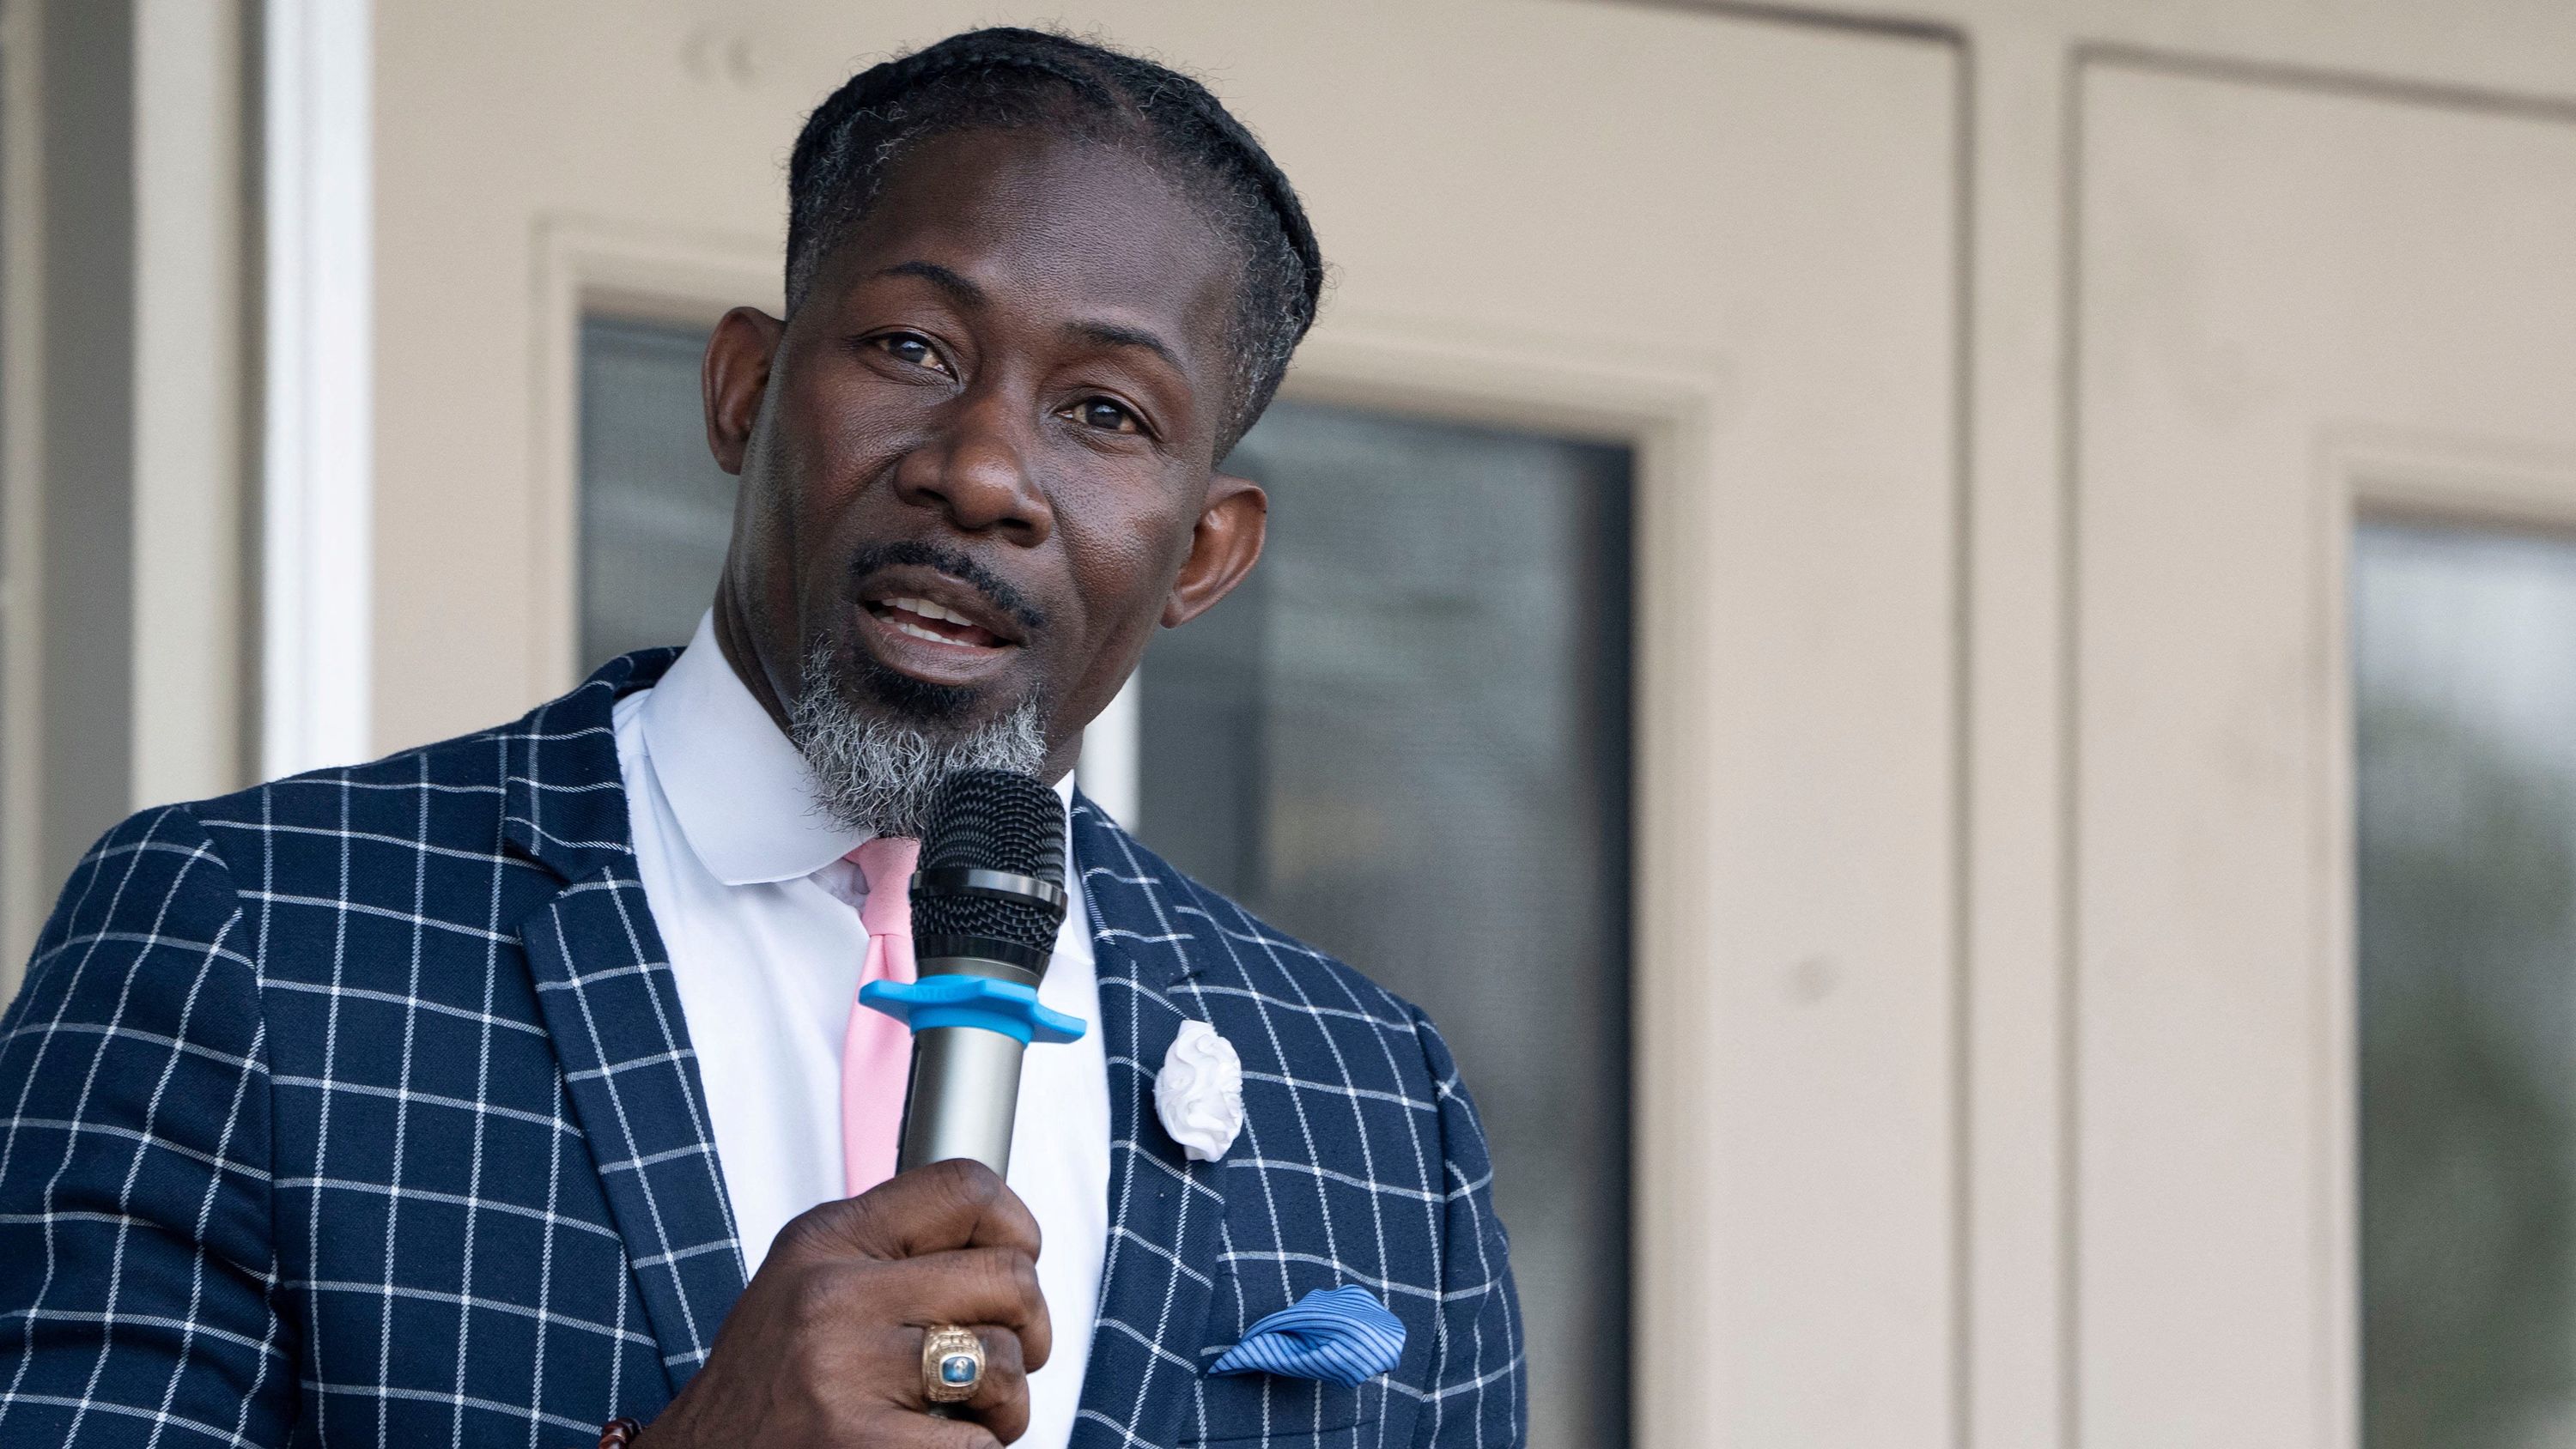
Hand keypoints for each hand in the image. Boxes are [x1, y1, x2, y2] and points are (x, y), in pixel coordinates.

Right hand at [645, 1158, 1050, 1446]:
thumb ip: (894, 1255)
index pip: (966, 1186)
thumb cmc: (773, 1387)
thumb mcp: (810, 1287)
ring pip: (1004, 1364)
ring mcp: (844, 1371)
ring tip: (957, 1419)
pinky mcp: (862, 1445)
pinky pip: (981, 1446)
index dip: (1017, 1228)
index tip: (1017, 1268)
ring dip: (1005, 1406)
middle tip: (1001, 1367)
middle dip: (1029, 1331)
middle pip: (1009, 1279)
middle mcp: (832, 1295)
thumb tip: (1012, 1244)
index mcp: (825, 1241)